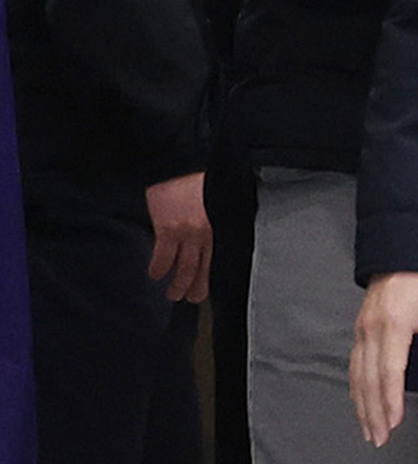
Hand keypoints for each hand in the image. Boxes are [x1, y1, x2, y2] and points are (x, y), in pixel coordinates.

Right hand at [143, 172, 210, 303]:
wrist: (178, 164)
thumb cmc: (194, 180)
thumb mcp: (210, 200)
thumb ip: (209, 220)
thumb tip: (205, 236)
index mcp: (216, 224)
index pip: (214, 257)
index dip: (209, 275)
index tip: (204, 289)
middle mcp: (204, 231)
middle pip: (201, 266)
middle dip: (194, 286)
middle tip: (188, 298)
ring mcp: (187, 232)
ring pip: (184, 266)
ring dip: (177, 283)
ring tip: (172, 294)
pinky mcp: (168, 229)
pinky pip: (163, 256)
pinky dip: (159, 268)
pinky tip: (155, 275)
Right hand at [350, 273, 417, 445]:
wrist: (404, 254)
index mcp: (393, 326)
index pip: (389, 372)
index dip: (390, 401)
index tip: (394, 423)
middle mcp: (371, 331)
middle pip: (369, 380)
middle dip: (373, 412)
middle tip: (379, 438)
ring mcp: (361, 331)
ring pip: (357, 376)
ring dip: (362, 405)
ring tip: (369, 430)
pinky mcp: (359, 331)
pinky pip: (354, 365)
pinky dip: (356, 388)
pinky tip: (360, 402)